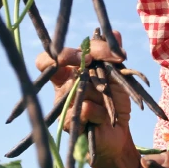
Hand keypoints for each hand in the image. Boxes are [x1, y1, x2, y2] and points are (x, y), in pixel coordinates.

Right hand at [35, 31, 139, 167]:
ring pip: (76, 86)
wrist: (119, 135)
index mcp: (68, 72)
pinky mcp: (68, 123)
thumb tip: (115, 33)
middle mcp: (61, 86)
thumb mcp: (118, 76)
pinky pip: (85, 108)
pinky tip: (106, 118)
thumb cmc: (115, 102)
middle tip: (100, 61)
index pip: (49, 57)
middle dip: (82, 59)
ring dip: (100, 90)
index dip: (63, 51)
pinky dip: (102, 111)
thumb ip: (113, 55)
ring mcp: (62, 104)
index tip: (89, 53)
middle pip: (58, 64)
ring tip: (110, 100)